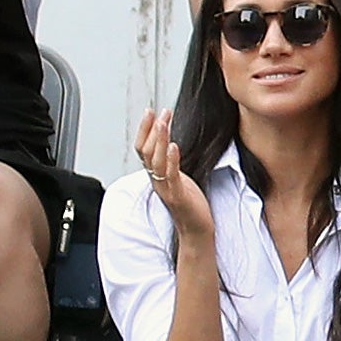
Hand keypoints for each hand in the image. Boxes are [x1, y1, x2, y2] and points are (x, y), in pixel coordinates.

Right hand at [135, 108, 213, 239]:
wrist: (197, 229)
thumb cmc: (190, 203)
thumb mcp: (179, 177)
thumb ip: (172, 162)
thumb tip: (171, 142)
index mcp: (157, 174)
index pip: (144, 148)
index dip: (145, 130)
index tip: (152, 112)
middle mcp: (157, 180)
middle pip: (146, 151)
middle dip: (152, 130)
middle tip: (159, 112)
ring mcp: (166, 188)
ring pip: (155, 161)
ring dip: (160, 140)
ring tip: (164, 123)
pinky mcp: (177, 196)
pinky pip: (171, 176)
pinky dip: (172, 160)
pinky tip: (175, 146)